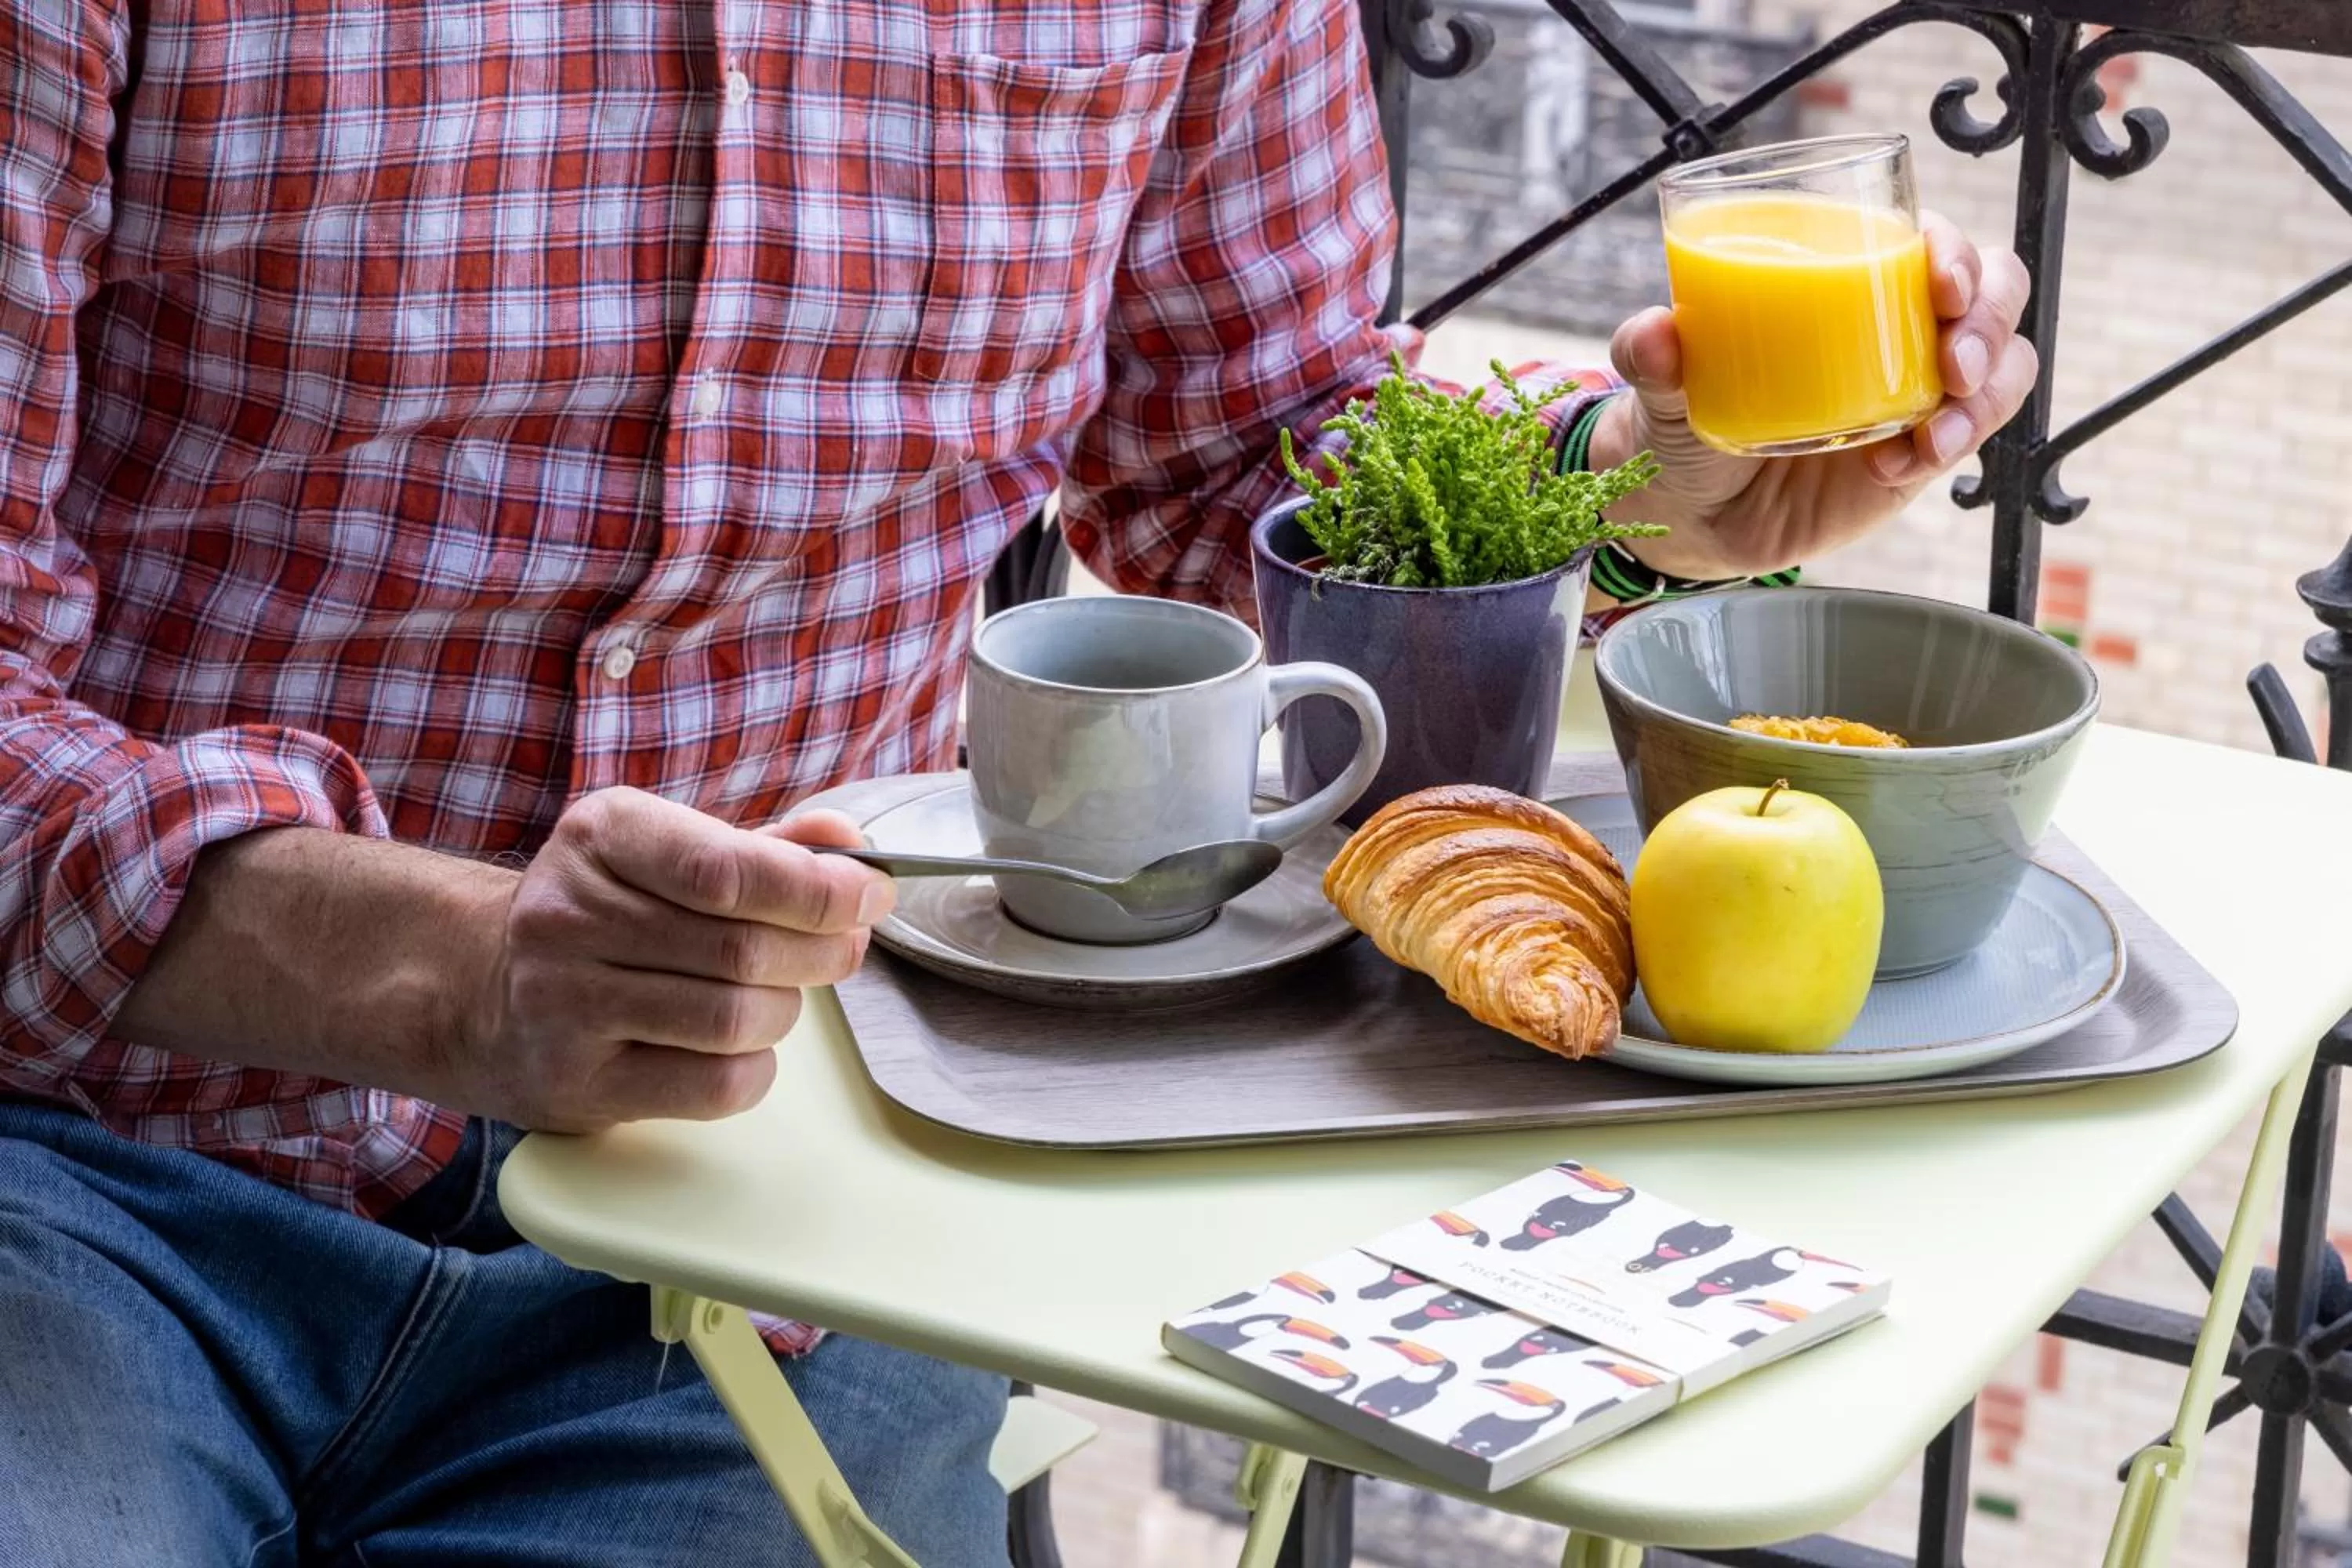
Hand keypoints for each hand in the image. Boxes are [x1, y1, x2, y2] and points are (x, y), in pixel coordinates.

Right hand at [455, 789, 893, 1131]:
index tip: (869, 895)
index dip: (818, 890)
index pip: (729, 870)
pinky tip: (739, 1046)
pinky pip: (713, 1086)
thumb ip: (764, 849)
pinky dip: (754, 1068)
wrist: (484, 992)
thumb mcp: (669, 853)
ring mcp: (563, 1004)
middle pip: (742, 949)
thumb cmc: (606, 914)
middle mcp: (568, 916)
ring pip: (733, 1019)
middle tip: (843, 948)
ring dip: (785, 1010)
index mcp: (601, 836)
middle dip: (819, 951)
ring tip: (779, 994)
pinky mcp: (577, 1083)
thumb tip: (852, 848)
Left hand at [1587, 213, 2037, 581]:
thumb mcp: (1665, 392)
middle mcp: (1896, 326)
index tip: (1939, 280)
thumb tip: (1650, 333)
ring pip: (2003, 363)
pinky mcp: (1921, 451)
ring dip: (1990, 391)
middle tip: (1956, 362)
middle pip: (1992, 291)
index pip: (1927, 239)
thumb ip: (1652, 361)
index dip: (1953, 248)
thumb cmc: (1686, 423)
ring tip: (1937, 431)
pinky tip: (1901, 465)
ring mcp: (1917, 388)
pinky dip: (1957, 445)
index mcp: (1845, 282)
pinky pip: (1971, 434)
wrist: (1694, 513)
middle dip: (1990, 315)